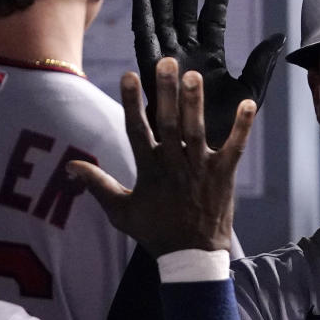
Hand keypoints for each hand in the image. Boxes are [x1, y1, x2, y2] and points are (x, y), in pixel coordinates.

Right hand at [67, 58, 256, 257]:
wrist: (191, 256)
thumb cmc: (156, 232)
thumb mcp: (121, 211)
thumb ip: (98, 184)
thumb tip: (70, 166)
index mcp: (149, 170)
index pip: (137, 130)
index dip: (132, 103)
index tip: (128, 75)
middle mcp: (174, 165)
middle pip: (169, 123)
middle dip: (166, 92)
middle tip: (167, 63)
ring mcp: (200, 169)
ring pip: (196, 131)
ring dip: (196, 103)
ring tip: (194, 76)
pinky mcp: (223, 175)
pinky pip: (234, 148)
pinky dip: (242, 127)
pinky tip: (248, 104)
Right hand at [133, 0, 283, 148]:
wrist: (204, 159)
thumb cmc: (227, 127)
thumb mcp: (249, 91)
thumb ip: (262, 63)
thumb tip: (280, 36)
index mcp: (210, 60)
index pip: (213, 23)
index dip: (215, 1)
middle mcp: (189, 59)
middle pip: (184, 18)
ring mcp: (170, 65)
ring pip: (164, 25)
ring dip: (162, 0)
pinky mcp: (154, 75)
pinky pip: (145, 43)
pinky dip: (143, 20)